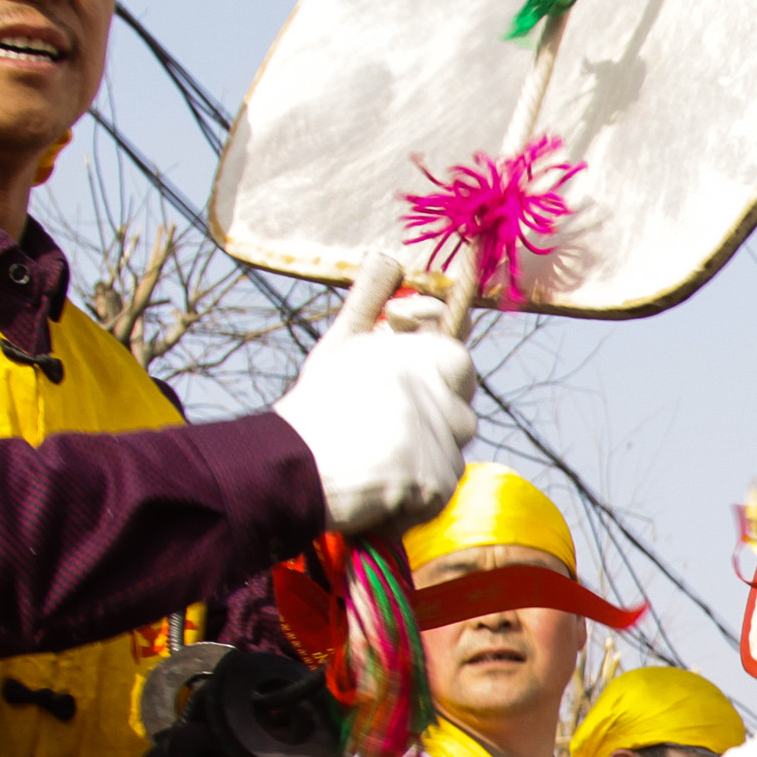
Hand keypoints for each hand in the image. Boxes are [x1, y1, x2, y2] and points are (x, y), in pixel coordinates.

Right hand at [271, 252, 479, 533]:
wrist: (295, 465)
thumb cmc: (315, 405)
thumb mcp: (341, 346)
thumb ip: (370, 305)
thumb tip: (385, 259)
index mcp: (420, 353)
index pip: (458, 357)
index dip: (439, 376)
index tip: (412, 395)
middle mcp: (440, 392)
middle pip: (461, 412)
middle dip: (435, 424)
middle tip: (389, 435)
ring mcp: (444, 439)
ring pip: (449, 454)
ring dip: (423, 463)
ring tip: (374, 464)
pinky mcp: (439, 482)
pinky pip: (437, 492)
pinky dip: (413, 498)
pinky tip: (377, 491)